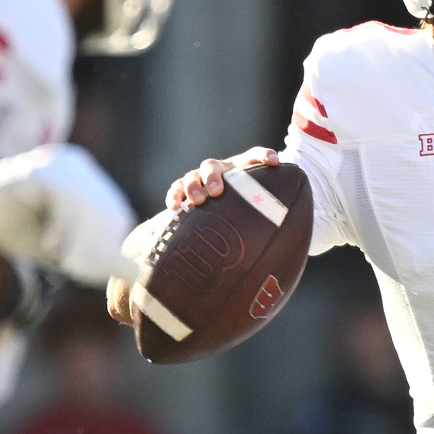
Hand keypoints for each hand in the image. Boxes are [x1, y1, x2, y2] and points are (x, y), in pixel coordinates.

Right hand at [0, 144, 138, 285]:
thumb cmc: (13, 234)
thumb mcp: (62, 250)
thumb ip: (97, 258)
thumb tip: (136, 275)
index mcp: (87, 178)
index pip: (117, 215)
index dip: (108, 249)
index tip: (87, 274)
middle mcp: (75, 164)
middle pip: (110, 212)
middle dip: (98, 249)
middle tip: (78, 272)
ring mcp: (57, 163)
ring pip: (92, 209)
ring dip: (82, 243)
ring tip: (62, 260)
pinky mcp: (38, 171)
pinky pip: (68, 201)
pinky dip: (65, 230)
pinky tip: (49, 244)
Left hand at [106, 147, 279, 326]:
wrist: (262, 214)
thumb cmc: (231, 236)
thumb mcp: (211, 246)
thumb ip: (193, 255)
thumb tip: (158, 278)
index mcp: (196, 197)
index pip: (180, 189)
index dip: (175, 194)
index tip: (175, 207)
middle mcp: (210, 183)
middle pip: (194, 175)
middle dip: (193, 185)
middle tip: (199, 201)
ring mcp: (230, 172)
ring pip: (217, 166)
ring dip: (215, 175)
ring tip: (220, 189)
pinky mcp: (252, 166)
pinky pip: (256, 157)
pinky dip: (263, 156)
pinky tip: (274, 161)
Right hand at [166, 147, 279, 208]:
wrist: (223, 212)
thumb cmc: (246, 207)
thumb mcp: (260, 204)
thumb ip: (274, 205)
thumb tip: (293, 218)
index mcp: (240, 169)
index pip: (253, 157)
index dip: (263, 156)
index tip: (274, 161)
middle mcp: (219, 171)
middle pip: (212, 166)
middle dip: (213, 177)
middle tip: (217, 192)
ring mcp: (200, 180)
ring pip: (192, 176)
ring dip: (193, 186)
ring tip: (197, 201)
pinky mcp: (184, 191)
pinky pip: (176, 189)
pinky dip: (174, 195)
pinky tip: (175, 207)